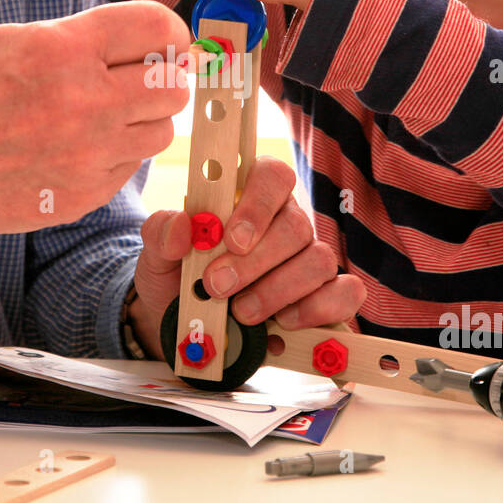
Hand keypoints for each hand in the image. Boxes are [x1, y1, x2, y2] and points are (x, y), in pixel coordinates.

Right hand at [0, 1, 191, 244]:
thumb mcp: (14, 39)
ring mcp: (87, 156)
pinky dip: (114, 154)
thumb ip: (83, 38)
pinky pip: (130, 166)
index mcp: (63, 50)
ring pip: (162, 132)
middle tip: (136, 79)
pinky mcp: (83, 195)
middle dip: (162, 78)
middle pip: (175, 87)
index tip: (162, 42)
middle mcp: (84, 103)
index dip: (170, 33)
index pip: (161, 28)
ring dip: (142, 120)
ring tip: (101, 115)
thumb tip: (150, 41)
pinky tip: (74, 146)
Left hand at [127, 155, 365, 359]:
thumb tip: (183, 225)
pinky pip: (345, 293)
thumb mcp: (157, 255)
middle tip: (218, 286)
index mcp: (250, 197)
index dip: (258, 204)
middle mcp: (286, 222)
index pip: (273, 175)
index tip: (231, 239)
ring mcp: (309, 260)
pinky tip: (284, 322)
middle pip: (296, 225)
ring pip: (319, 261)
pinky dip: (318, 309)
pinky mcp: (325, 297)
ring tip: (242, 312)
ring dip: (278, 290)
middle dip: (255, 262)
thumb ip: (161, 232)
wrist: (187, 327)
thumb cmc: (178, 278)